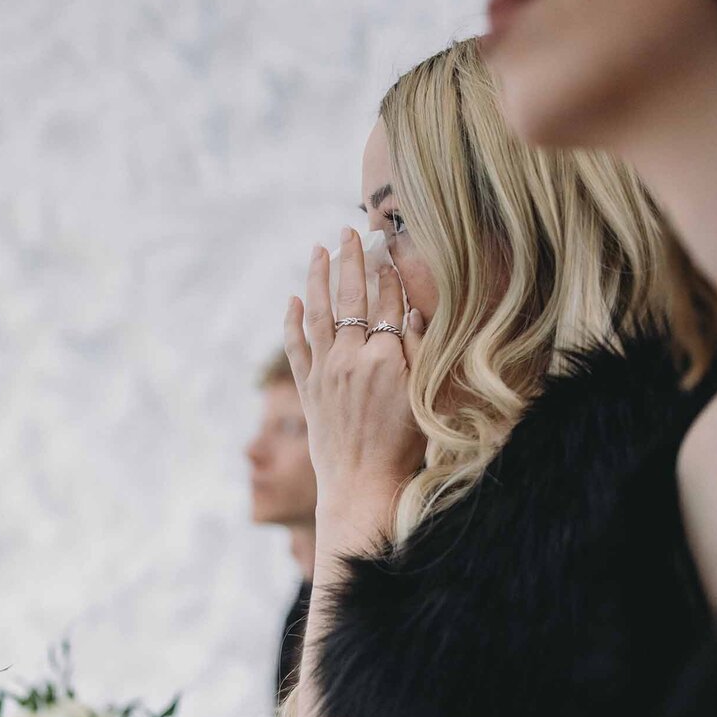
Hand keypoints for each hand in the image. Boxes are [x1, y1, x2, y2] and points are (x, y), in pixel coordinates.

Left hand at [286, 229, 425, 506]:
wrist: (363, 485)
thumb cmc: (404, 447)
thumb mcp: (424, 397)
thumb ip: (421, 352)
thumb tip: (415, 312)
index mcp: (387, 358)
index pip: (388, 302)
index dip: (389, 274)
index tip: (387, 249)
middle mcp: (351, 359)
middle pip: (351, 297)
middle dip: (351, 259)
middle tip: (350, 230)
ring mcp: (325, 372)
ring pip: (317, 313)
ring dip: (317, 277)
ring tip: (317, 249)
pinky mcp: (307, 389)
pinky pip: (295, 346)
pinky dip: (292, 320)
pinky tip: (293, 298)